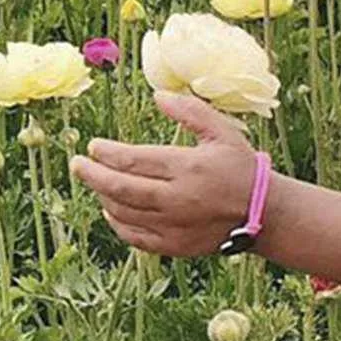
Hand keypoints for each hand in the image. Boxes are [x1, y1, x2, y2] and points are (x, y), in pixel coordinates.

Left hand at [69, 90, 258, 257]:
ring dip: (103, 197)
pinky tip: (111, 210)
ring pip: (123, 212)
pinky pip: (135, 237)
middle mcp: (177, 199)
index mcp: (187, 167)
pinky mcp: (175, 245)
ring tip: (97, 183)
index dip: (107, 153)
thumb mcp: (222, 132)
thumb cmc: (241, 168)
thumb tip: (158, 95)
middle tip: (77, 165)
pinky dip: (117, 224)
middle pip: (120, 188)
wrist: (264, 214)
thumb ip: (190, 112)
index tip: (93, 146)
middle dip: (92, 175)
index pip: (133, 160)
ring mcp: (174, 225)